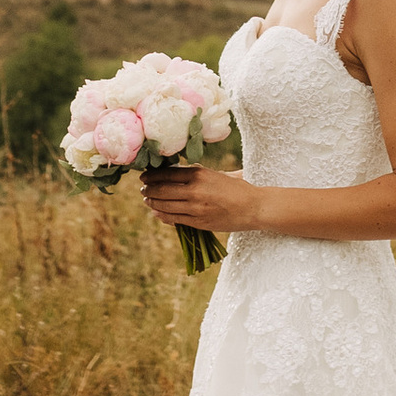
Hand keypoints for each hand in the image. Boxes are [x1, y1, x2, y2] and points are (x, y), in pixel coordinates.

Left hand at [141, 158, 259, 233]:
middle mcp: (195, 190)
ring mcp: (196, 208)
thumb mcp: (216, 174)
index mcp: (199, 174)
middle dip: (148, 189)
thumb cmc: (236, 188)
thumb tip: (174, 172)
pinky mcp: (198, 222)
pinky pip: (174, 219)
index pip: (167, 174)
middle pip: (162, 189)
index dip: (152, 176)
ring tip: (147, 200)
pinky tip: (157, 212)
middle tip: (142, 188)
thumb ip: (196, 173)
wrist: (253, 207)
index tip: (144, 176)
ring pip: (165, 205)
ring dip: (152, 202)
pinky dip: (162, 215)